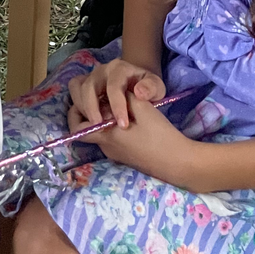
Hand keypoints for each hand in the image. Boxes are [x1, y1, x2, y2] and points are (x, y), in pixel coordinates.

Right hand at [68, 58, 164, 130]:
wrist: (137, 82)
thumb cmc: (146, 87)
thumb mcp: (156, 86)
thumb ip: (151, 88)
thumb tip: (139, 93)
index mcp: (119, 68)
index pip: (113, 86)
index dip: (117, 106)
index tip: (123, 125)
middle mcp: (101, 71)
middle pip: (88, 86)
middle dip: (93, 108)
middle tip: (101, 127)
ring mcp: (90, 77)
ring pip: (76, 89)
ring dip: (83, 109)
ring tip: (94, 126)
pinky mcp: (84, 86)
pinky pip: (73, 94)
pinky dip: (77, 108)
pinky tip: (87, 122)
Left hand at [71, 91, 197, 188]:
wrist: (178, 162)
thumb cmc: (159, 135)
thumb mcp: (141, 107)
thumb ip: (123, 96)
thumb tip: (115, 90)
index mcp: (105, 134)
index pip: (76, 125)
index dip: (78, 108)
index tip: (89, 95)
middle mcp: (105, 146)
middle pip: (84, 130)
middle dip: (85, 113)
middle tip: (97, 98)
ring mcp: (115, 153)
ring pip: (97, 133)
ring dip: (100, 119)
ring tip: (114, 104)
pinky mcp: (125, 156)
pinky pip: (109, 139)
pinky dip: (110, 126)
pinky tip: (125, 117)